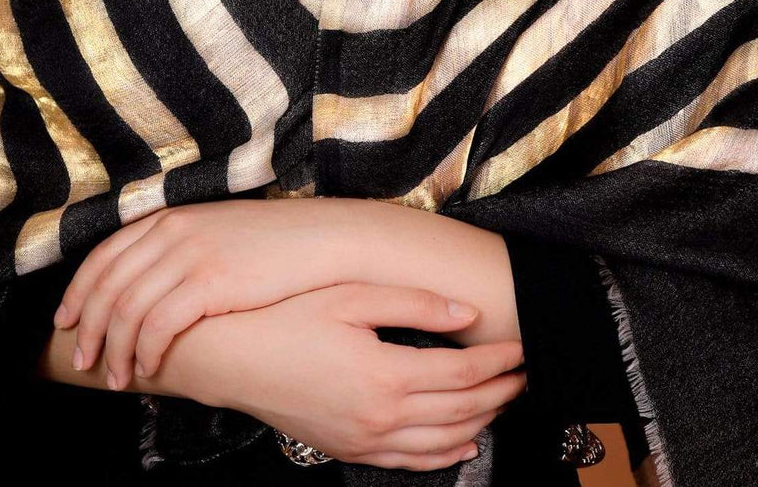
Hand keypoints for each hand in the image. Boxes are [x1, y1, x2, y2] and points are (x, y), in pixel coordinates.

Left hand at [52, 199, 354, 388]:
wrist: (319, 239)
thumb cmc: (271, 241)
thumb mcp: (215, 231)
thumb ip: (177, 247)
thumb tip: (145, 280)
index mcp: (169, 217)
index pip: (103, 255)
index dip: (77, 292)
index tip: (64, 322)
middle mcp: (172, 232)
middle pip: (107, 285)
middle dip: (86, 328)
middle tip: (81, 362)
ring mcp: (190, 255)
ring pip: (128, 310)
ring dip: (114, 350)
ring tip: (116, 378)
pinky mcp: (210, 281)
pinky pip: (160, 324)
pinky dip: (146, 351)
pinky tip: (149, 368)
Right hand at [166, 279, 527, 470]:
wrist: (232, 357)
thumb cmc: (287, 317)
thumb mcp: (351, 296)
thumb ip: (413, 303)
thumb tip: (465, 312)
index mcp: (386, 374)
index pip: (463, 371)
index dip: (498, 360)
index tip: (522, 346)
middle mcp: (381, 416)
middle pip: (461, 409)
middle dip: (500, 391)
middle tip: (525, 373)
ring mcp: (364, 439)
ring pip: (443, 440)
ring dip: (482, 421)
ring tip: (504, 400)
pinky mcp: (349, 448)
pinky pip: (410, 463)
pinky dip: (446, 456)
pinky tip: (463, 445)